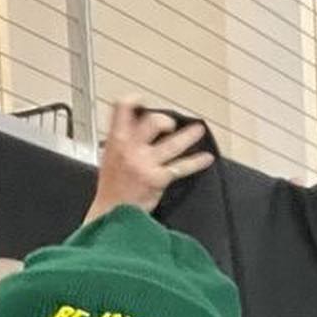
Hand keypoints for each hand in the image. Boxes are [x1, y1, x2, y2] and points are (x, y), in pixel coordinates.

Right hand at [85, 99, 213, 220]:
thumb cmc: (111, 191)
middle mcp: (130, 148)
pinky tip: (206, 159)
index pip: (121, 109)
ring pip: (172, 144)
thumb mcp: (109, 160)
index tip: (141, 100)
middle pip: (152, 123)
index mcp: (116, 140)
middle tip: (171, 124)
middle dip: (164, 121)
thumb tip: (136, 131)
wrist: (110, 215)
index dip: (133, 101)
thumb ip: (122, 143)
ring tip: (199, 130)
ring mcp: (145, 163)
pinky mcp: (158, 178)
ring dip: (189, 136)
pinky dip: (196, 162)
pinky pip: (181, 167)